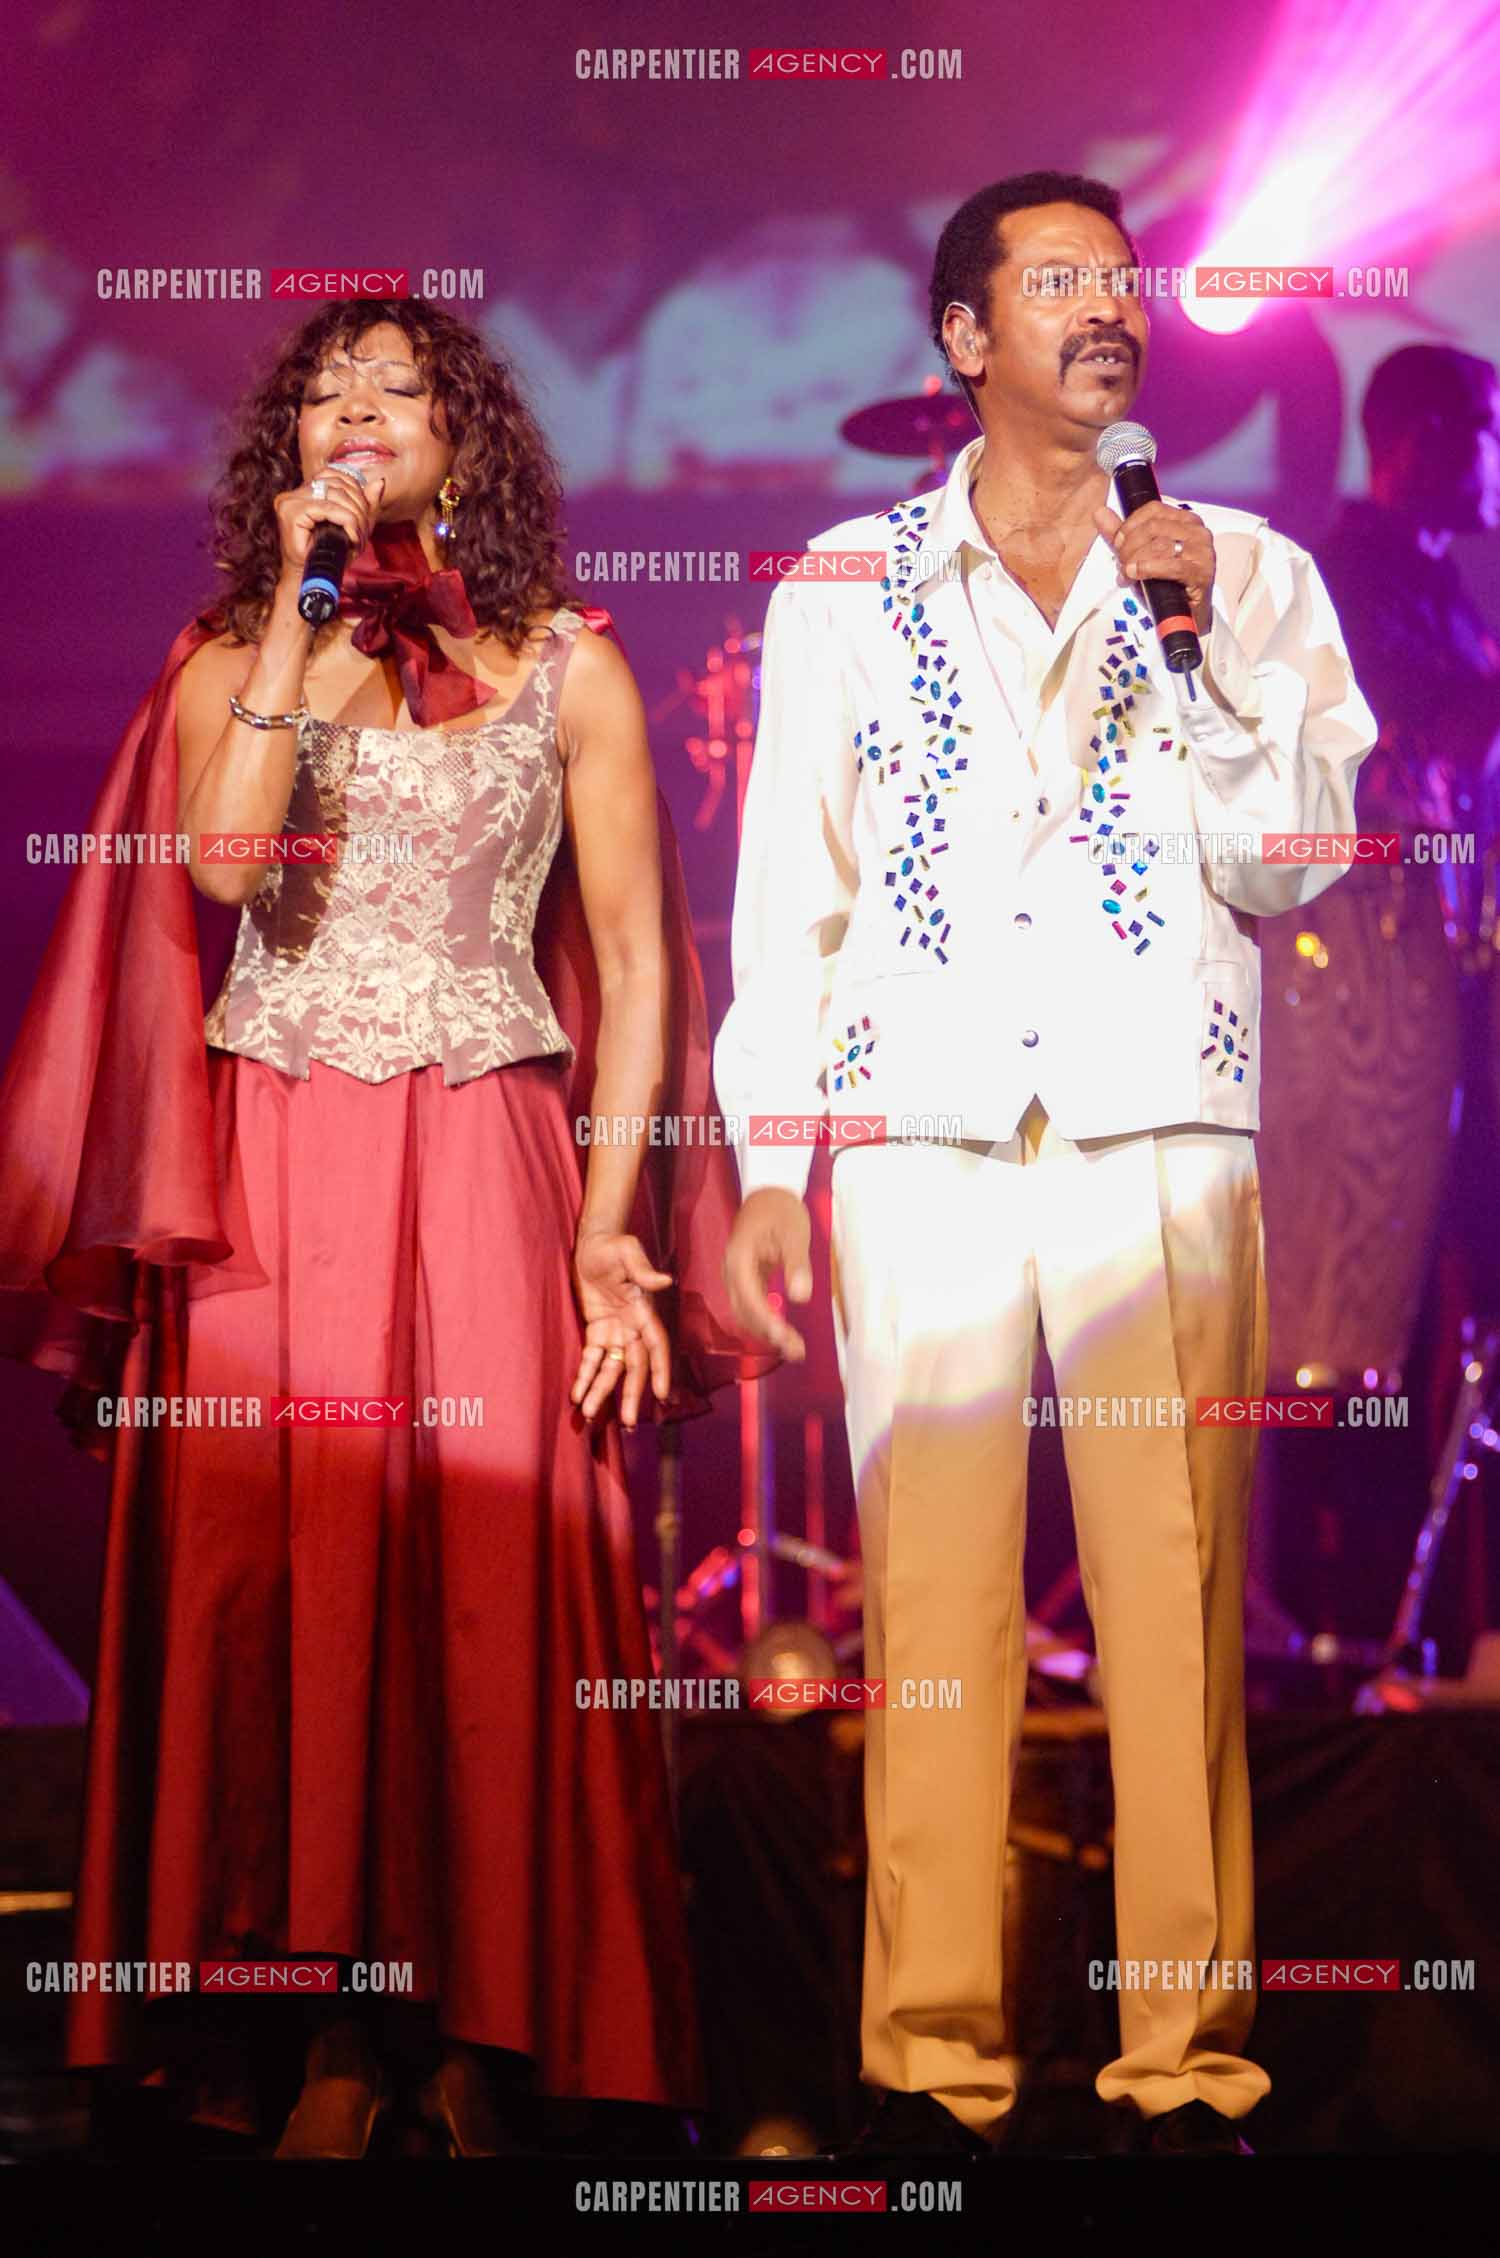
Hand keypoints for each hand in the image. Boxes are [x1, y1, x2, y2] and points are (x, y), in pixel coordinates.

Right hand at [273, 464, 384, 584]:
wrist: (310, 579)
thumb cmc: (329, 555)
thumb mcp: (353, 526)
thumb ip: (366, 503)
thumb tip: (380, 481)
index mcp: (305, 491)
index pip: (334, 475)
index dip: (355, 491)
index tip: (363, 516)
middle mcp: (294, 492)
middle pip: (337, 484)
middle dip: (359, 507)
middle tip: (363, 531)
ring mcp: (290, 500)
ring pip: (335, 495)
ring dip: (354, 516)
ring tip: (357, 537)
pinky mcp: (291, 512)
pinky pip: (328, 508)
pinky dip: (346, 521)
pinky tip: (351, 537)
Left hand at [570, 1228, 673, 1427]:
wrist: (592, 1242)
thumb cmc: (613, 1245)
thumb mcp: (627, 1252)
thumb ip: (643, 1269)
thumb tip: (664, 1281)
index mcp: (644, 1310)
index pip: (656, 1345)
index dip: (660, 1369)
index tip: (662, 1395)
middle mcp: (633, 1326)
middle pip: (634, 1365)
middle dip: (631, 1393)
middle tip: (626, 1421)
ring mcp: (615, 1331)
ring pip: (611, 1369)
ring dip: (602, 1391)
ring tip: (591, 1414)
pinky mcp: (596, 1331)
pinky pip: (592, 1359)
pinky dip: (585, 1376)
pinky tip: (577, 1396)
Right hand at [721, 1188, 811, 1361]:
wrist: (769, 1191)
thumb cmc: (781, 1209)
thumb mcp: (794, 1234)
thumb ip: (797, 1265)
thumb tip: (800, 1297)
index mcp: (739, 1258)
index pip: (749, 1296)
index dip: (766, 1319)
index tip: (784, 1336)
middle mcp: (732, 1270)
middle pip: (744, 1310)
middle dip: (768, 1333)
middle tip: (796, 1351)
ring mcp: (737, 1275)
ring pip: (746, 1311)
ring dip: (767, 1332)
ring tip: (794, 1349)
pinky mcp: (746, 1278)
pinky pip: (752, 1305)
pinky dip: (767, 1320)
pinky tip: (784, 1332)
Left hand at [1093, 500, 1214, 633]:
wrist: (1186, 615)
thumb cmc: (1166, 584)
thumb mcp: (1139, 557)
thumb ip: (1121, 536)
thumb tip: (1100, 513)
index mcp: (1185, 521)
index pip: (1153, 510)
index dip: (1130, 525)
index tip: (1118, 542)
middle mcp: (1197, 532)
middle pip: (1153, 528)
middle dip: (1129, 546)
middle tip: (1121, 563)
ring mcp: (1202, 552)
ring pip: (1160, 545)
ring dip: (1135, 560)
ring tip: (1127, 574)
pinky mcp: (1202, 573)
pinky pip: (1171, 566)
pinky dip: (1148, 569)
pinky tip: (1136, 574)